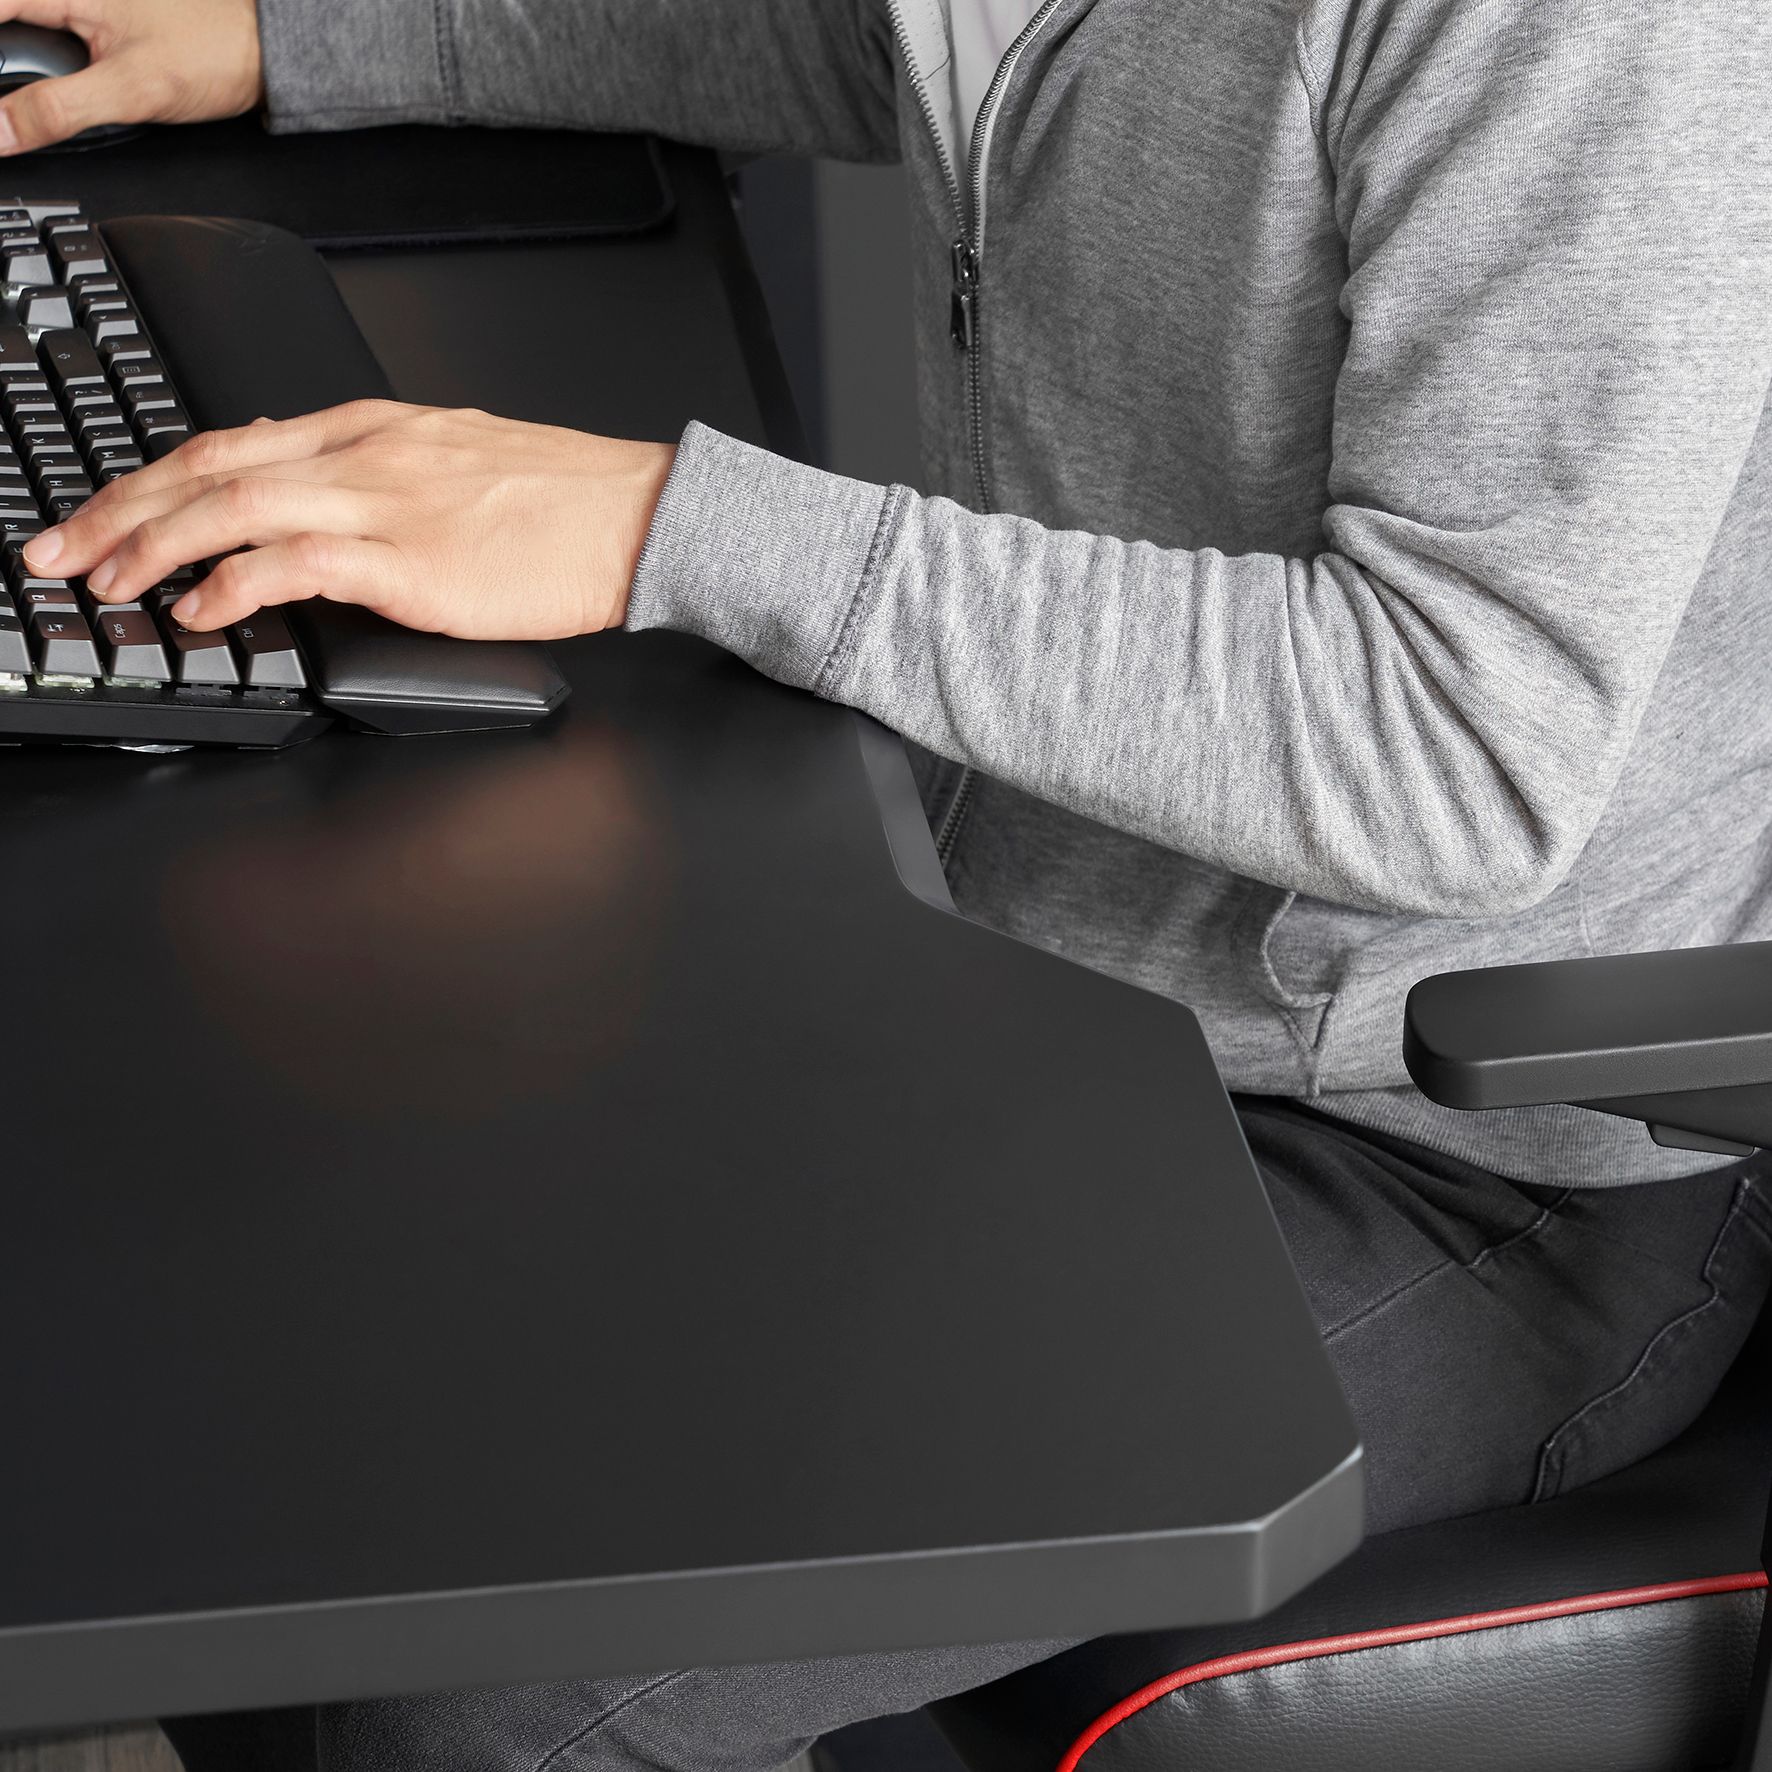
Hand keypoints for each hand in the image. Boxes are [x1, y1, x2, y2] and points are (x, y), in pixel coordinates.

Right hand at [0, 0, 262, 154]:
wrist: (258, 57)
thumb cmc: (208, 57)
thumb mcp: (127, 91)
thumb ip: (58, 110)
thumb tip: (0, 131)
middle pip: (9, 23)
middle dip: (9, 70)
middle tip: (11, 119)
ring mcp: (88, 9)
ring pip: (32, 33)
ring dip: (25, 76)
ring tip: (21, 112)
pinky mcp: (102, 26)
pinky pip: (58, 43)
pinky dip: (50, 78)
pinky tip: (51, 99)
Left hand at [26, 401, 679, 638]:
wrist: (640, 516)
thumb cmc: (566, 503)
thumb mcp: (459, 464)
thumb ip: (383, 477)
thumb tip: (319, 508)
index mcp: (373, 428)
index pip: (231, 440)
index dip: (152, 479)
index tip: (104, 514)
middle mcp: (365, 452)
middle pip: (209, 465)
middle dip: (119, 510)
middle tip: (59, 551)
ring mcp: (386, 503)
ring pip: (233, 504)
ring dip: (152, 545)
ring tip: (106, 583)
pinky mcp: (413, 560)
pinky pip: (295, 562)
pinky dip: (233, 584)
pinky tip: (200, 610)